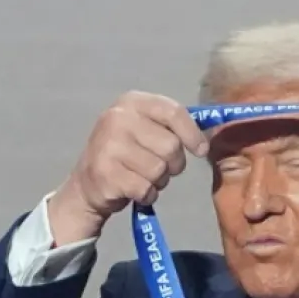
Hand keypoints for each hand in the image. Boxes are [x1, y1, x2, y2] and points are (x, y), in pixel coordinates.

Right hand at [47, 91, 209, 245]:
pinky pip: (147, 189)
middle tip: (158, 167)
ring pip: (160, 170)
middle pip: (171, 146)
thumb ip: (173, 126)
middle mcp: (117, 118)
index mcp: (131, 102)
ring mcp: (109, 145)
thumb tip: (210, 134)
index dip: (192, 134)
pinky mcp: (106, 173)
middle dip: (174, 164)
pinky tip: (133, 190)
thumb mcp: (146, 130)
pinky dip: (147, 195)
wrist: (88, 183)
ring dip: (159, 181)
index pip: (173, 112)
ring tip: (142, 177)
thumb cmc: (127, 155)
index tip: (201, 150)